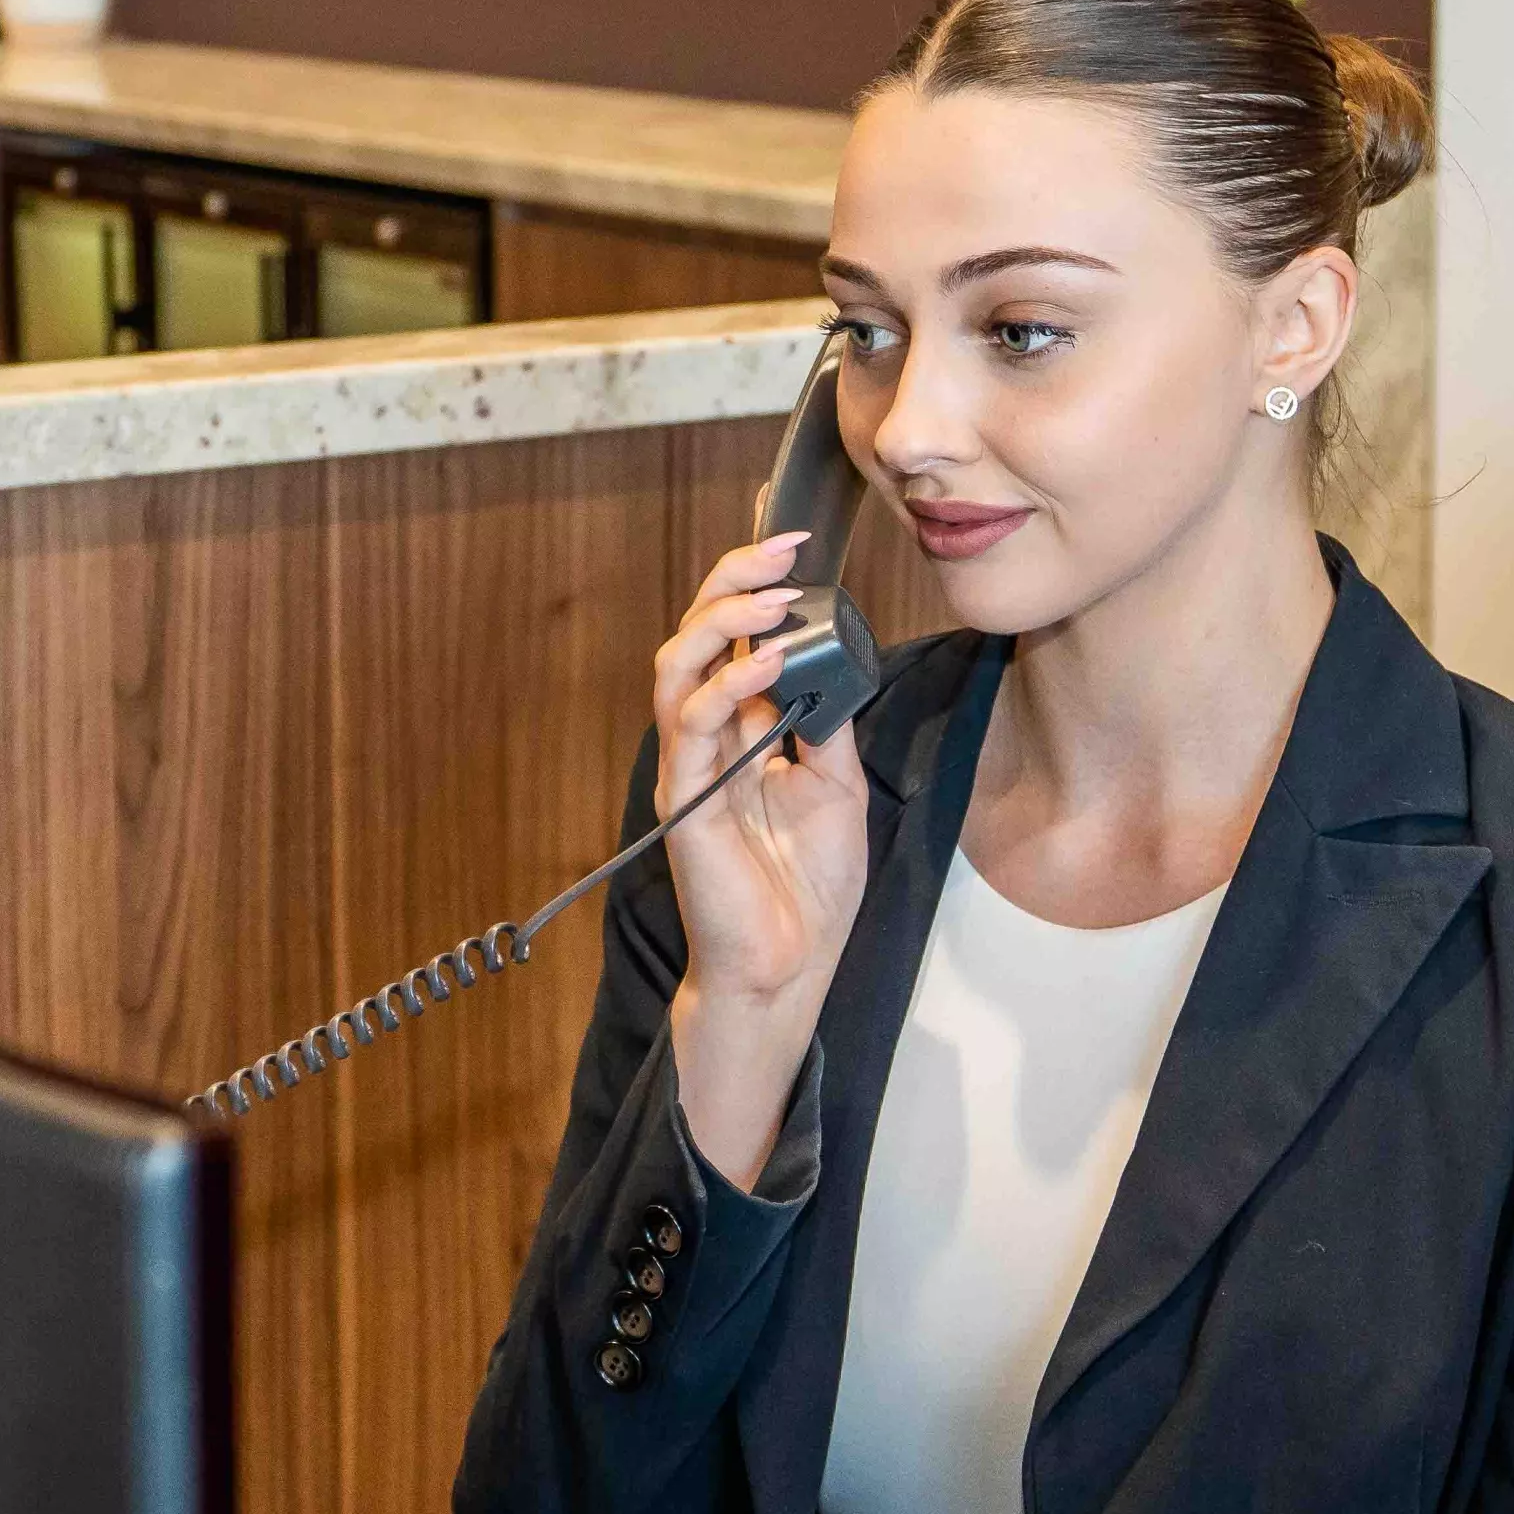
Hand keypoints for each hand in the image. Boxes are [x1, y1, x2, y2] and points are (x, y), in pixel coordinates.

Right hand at [652, 532, 873, 1178]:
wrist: (789, 968)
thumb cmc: (807, 888)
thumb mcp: (837, 785)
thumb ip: (825, 722)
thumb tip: (831, 657)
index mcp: (740, 731)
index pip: (732, 639)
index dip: (751, 586)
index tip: (795, 545)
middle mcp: (705, 738)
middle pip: (696, 636)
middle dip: (731, 583)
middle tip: (778, 551)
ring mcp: (688, 766)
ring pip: (677, 667)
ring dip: (722, 624)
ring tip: (770, 599)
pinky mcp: (683, 800)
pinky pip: (690, 726)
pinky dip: (728, 687)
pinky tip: (770, 664)